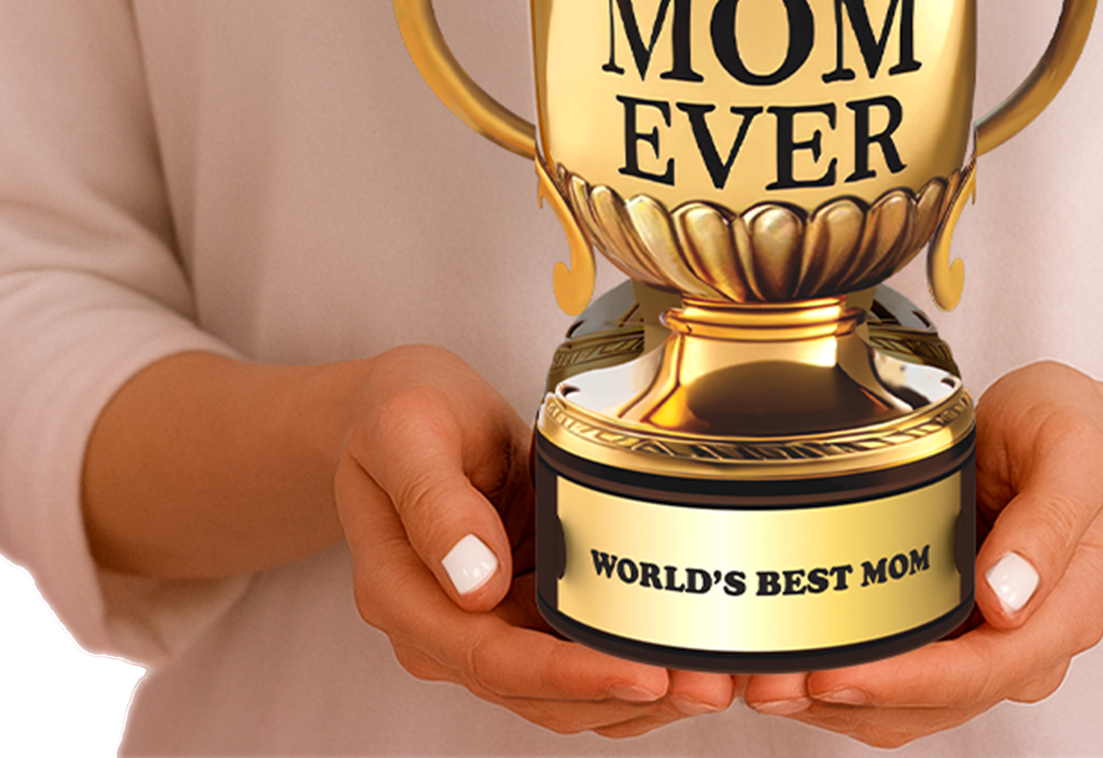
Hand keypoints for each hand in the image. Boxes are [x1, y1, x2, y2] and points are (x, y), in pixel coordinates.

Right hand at [334, 345, 733, 736]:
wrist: (395, 409)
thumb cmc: (397, 413)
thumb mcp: (407, 432)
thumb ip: (436, 503)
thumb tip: (473, 583)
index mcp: (404, 592)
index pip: (491, 659)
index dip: (568, 674)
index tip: (636, 671)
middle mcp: (441, 625)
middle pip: (534, 690)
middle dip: (620, 692)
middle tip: (703, 682)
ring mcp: (479, 622)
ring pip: (558, 689)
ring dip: (631, 694)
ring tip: (707, 680)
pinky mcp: (516, 605)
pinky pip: (569, 654)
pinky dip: (621, 663)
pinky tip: (675, 658)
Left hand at [742, 361, 1102, 746]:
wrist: (1079, 431)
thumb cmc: (1075, 432)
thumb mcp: (1073, 455)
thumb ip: (1048, 525)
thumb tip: (1006, 603)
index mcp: (1063, 612)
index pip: (979, 672)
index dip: (903, 682)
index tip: (834, 675)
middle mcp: (1026, 644)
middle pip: (935, 701)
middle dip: (850, 698)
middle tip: (769, 680)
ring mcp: (989, 641)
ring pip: (911, 703)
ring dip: (838, 701)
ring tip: (764, 677)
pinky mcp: (955, 625)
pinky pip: (902, 672)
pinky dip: (850, 674)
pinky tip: (796, 658)